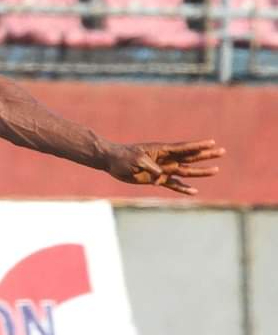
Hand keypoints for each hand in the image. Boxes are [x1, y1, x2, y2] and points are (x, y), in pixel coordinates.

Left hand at [105, 139, 224, 194]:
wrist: (111, 161)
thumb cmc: (123, 157)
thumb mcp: (136, 160)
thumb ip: (151, 167)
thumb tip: (161, 176)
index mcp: (161, 150)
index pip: (183, 148)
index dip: (198, 145)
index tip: (212, 142)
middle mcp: (165, 159)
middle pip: (190, 157)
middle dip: (206, 155)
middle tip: (222, 151)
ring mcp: (162, 169)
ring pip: (185, 171)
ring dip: (200, 172)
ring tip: (216, 170)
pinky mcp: (156, 179)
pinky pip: (172, 184)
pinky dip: (183, 188)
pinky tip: (194, 191)